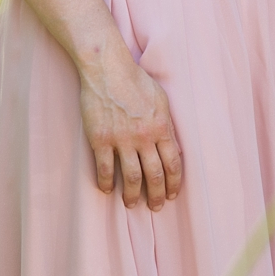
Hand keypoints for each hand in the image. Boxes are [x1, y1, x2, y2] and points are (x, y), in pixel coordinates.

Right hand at [77, 42, 183, 210]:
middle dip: (157, 194)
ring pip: (131, 177)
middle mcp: (144, 136)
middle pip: (154, 174)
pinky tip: (106, 189)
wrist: (108, 69)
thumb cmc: (136, 81)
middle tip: (155, 206)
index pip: (173, 163)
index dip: (173, 182)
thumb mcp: (161, 100)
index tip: (172, 194)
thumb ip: (167, 125)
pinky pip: (105, 168)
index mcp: (162, 127)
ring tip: (131, 204)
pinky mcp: (100, 139)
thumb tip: (174, 148)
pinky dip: (106, 182)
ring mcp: (121, 139)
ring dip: (132, 194)